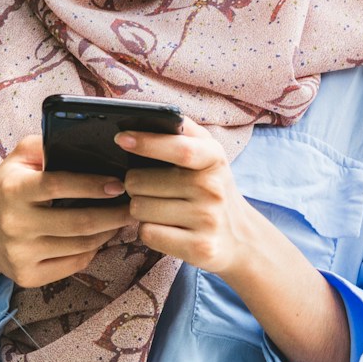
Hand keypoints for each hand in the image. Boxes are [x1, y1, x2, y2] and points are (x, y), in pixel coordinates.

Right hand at [0, 134, 134, 288]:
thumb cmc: (5, 189)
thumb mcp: (16, 160)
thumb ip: (44, 146)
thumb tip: (82, 140)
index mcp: (14, 190)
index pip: (58, 185)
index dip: (92, 185)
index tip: (119, 184)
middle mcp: (15, 224)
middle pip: (78, 223)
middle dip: (114, 214)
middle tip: (135, 205)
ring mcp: (21, 254)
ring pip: (81, 246)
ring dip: (108, 232)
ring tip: (122, 219)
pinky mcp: (28, 276)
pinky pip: (73, 265)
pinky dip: (92, 251)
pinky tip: (100, 238)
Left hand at [114, 115, 255, 275]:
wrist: (241, 238)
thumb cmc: (211, 189)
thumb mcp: (209, 155)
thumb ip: (183, 131)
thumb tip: (146, 113)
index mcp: (214, 158)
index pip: (180, 148)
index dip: (148, 142)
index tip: (120, 138)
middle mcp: (213, 189)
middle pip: (141, 182)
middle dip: (134, 185)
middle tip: (151, 189)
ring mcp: (207, 220)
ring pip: (139, 209)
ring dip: (140, 209)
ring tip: (161, 209)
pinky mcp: (199, 248)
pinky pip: (148, 234)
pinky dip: (148, 231)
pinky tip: (165, 228)